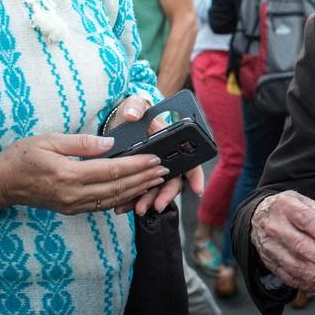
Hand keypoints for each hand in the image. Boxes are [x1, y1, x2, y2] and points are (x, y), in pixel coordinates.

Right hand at [0, 133, 168, 214]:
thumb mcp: (49, 140)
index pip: (111, 171)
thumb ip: (81, 143)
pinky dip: (122, 199)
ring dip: (137, 190)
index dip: (136, 166)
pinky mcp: (71, 209)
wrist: (2, 183)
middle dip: (143, 179)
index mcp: (68, 174)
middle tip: (164, 170)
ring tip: (155, 180)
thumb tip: (110, 143)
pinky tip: (134, 192)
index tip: (154, 159)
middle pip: (116, 188)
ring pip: (112, 200)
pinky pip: (102, 206)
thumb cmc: (22, 156)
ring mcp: (72, 205)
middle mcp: (73, 194)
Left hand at [103, 95, 205, 215]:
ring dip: (148, 200)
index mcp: (171, 141)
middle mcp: (165, 158)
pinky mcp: (139, 175)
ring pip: (156, 189)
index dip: (195, 175)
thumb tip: (132, 114)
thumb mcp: (135, 105)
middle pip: (172, 180)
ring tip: (137, 209)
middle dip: (165, 195)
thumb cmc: (133, 112)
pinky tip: (122, 206)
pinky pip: (140, 191)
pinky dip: (132, 200)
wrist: (117, 121)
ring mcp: (152, 168)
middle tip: (157, 205)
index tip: (197, 190)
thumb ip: (136, 106)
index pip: (188, 160)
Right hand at [252, 191, 314, 292]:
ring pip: (296, 267)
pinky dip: (311, 285)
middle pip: (301, 247)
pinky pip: (291, 278)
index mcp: (286, 208)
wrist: (258, 218)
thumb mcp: (304, 202)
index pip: (305, 220)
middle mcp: (276, 229)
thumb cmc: (286, 210)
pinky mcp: (272, 265)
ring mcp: (272, 249)